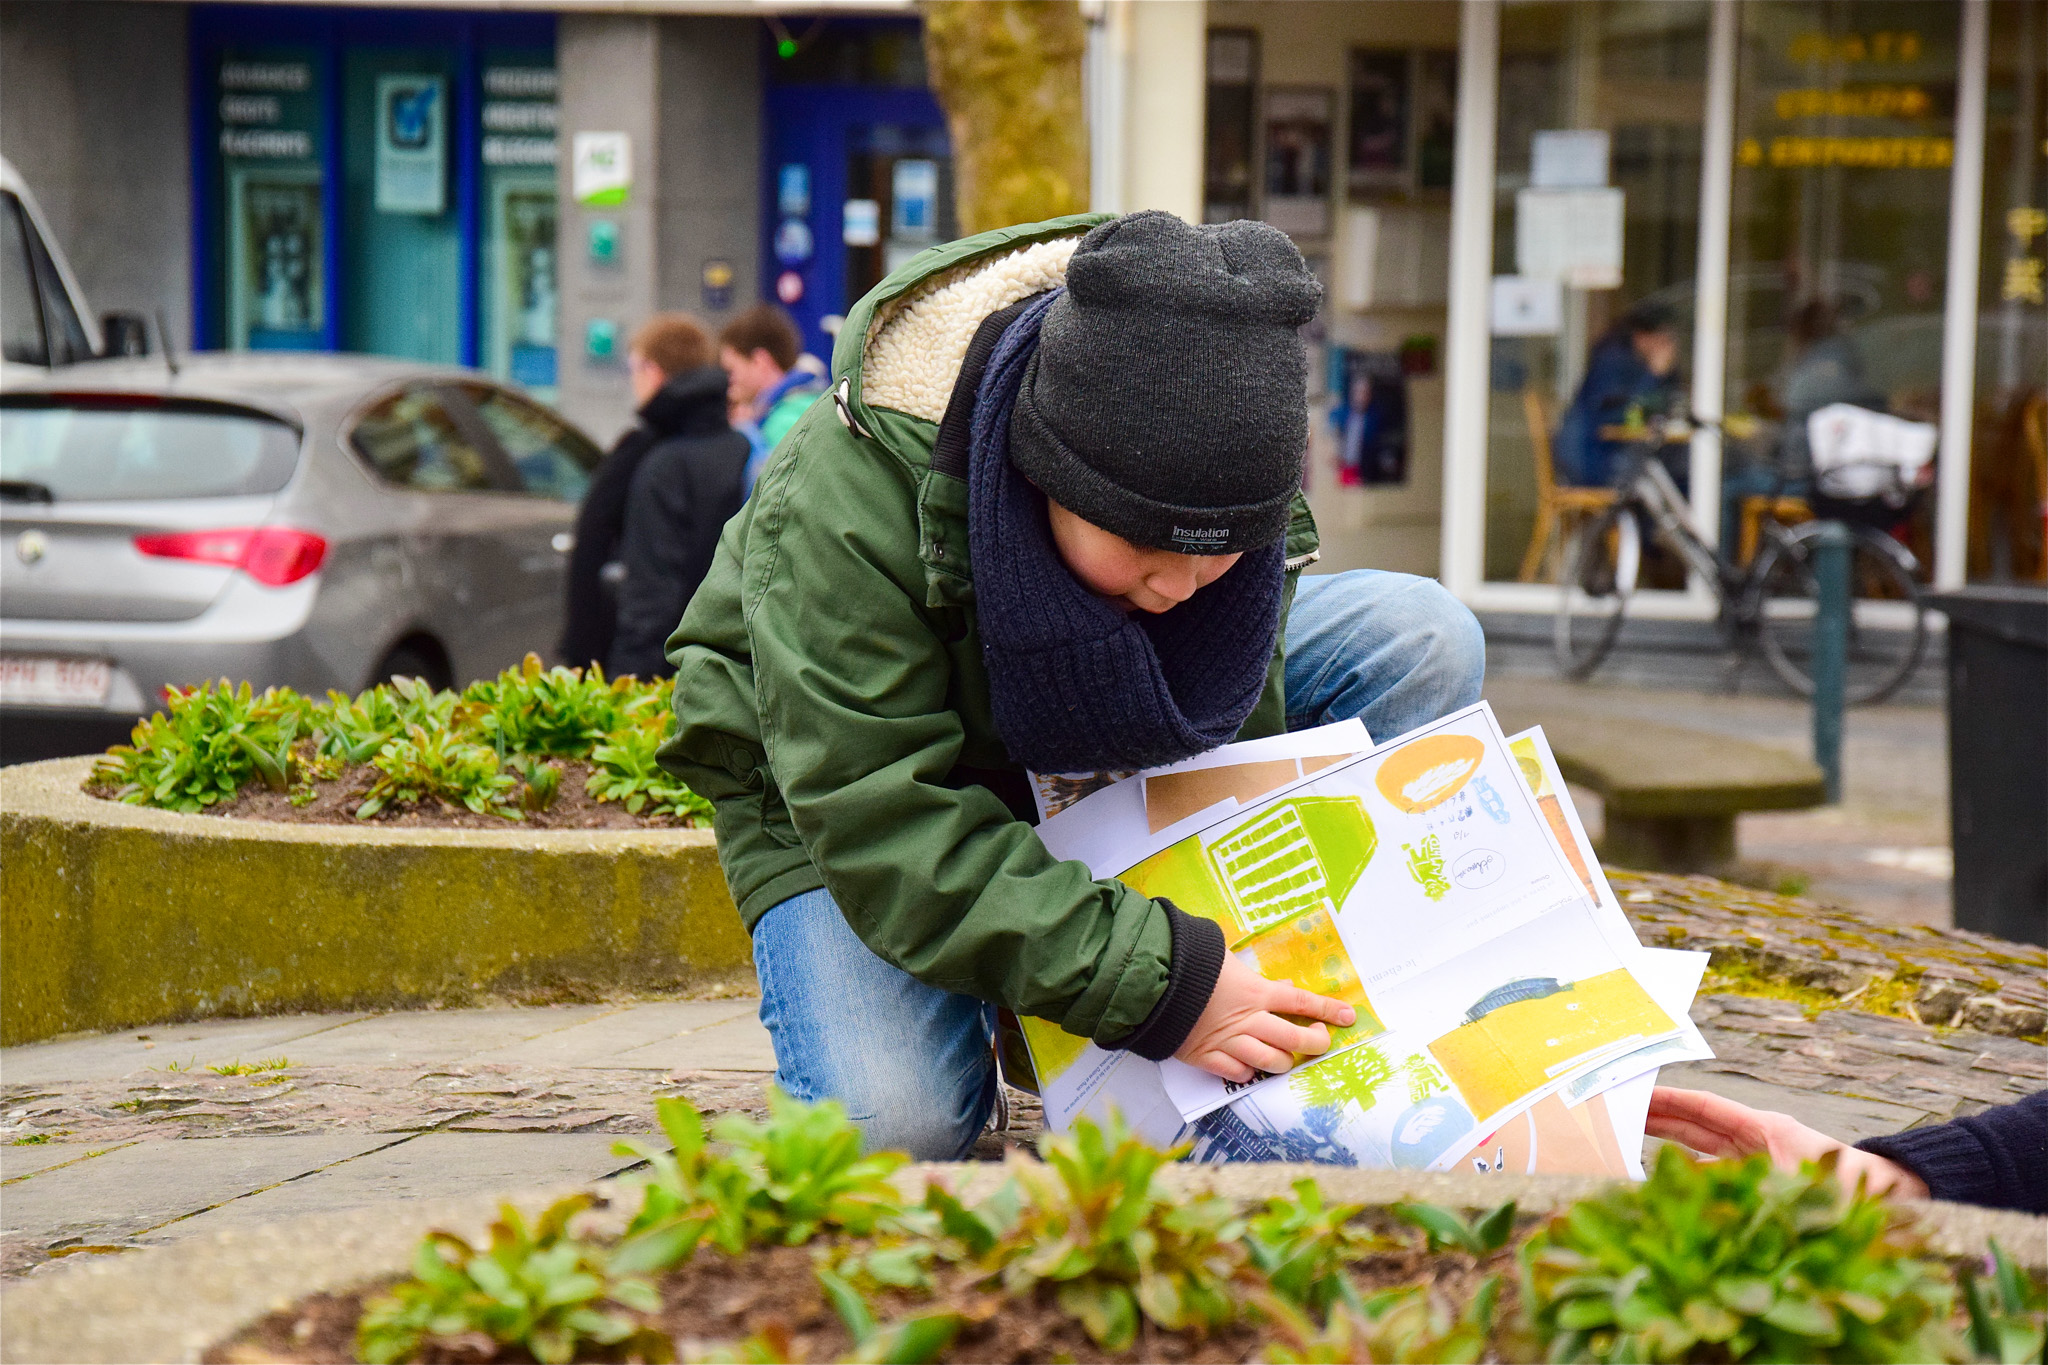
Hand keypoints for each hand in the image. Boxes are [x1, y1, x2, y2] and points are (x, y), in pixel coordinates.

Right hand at [1174, 955, 1355, 1082]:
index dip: (1328, 1010)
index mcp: (1257, 992)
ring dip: (1284, 1062)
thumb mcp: (1223, 957)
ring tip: (1285, 1057)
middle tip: (1319, 1040)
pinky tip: (1249, 1065)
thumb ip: (1251, 971)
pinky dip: (1248, 1071)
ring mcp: (1231, 1042)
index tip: (1349, 1017)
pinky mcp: (1208, 1058)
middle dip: (1315, 1043)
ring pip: (1272, 1062)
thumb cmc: (1189, 964)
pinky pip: (1239, 1074)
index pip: (1302, 1003)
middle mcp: (1250, 1021)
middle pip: (1295, 1040)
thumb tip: (1274, 981)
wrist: (1153, 985)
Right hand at [1647, 1086, 1928, 1198]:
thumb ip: (1762, 1186)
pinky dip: (1685, 1166)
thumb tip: (1719, 1192)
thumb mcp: (1807, 1184)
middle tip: (1615, 1107)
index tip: (1634, 1091)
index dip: (1668, 1099)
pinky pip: (1713, 1168)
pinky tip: (1662, 1171)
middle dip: (1657, 1114)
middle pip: (1696, 1121)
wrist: (1896, 1200)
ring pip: (1701, 1144)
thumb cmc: (1857, 1187)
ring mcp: (1757, 1159)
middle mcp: (1756, 1139)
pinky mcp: (1759, 1181)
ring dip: (1666, 1137)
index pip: (1706, 1107)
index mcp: (1765, 1128)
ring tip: (1626, 1130)